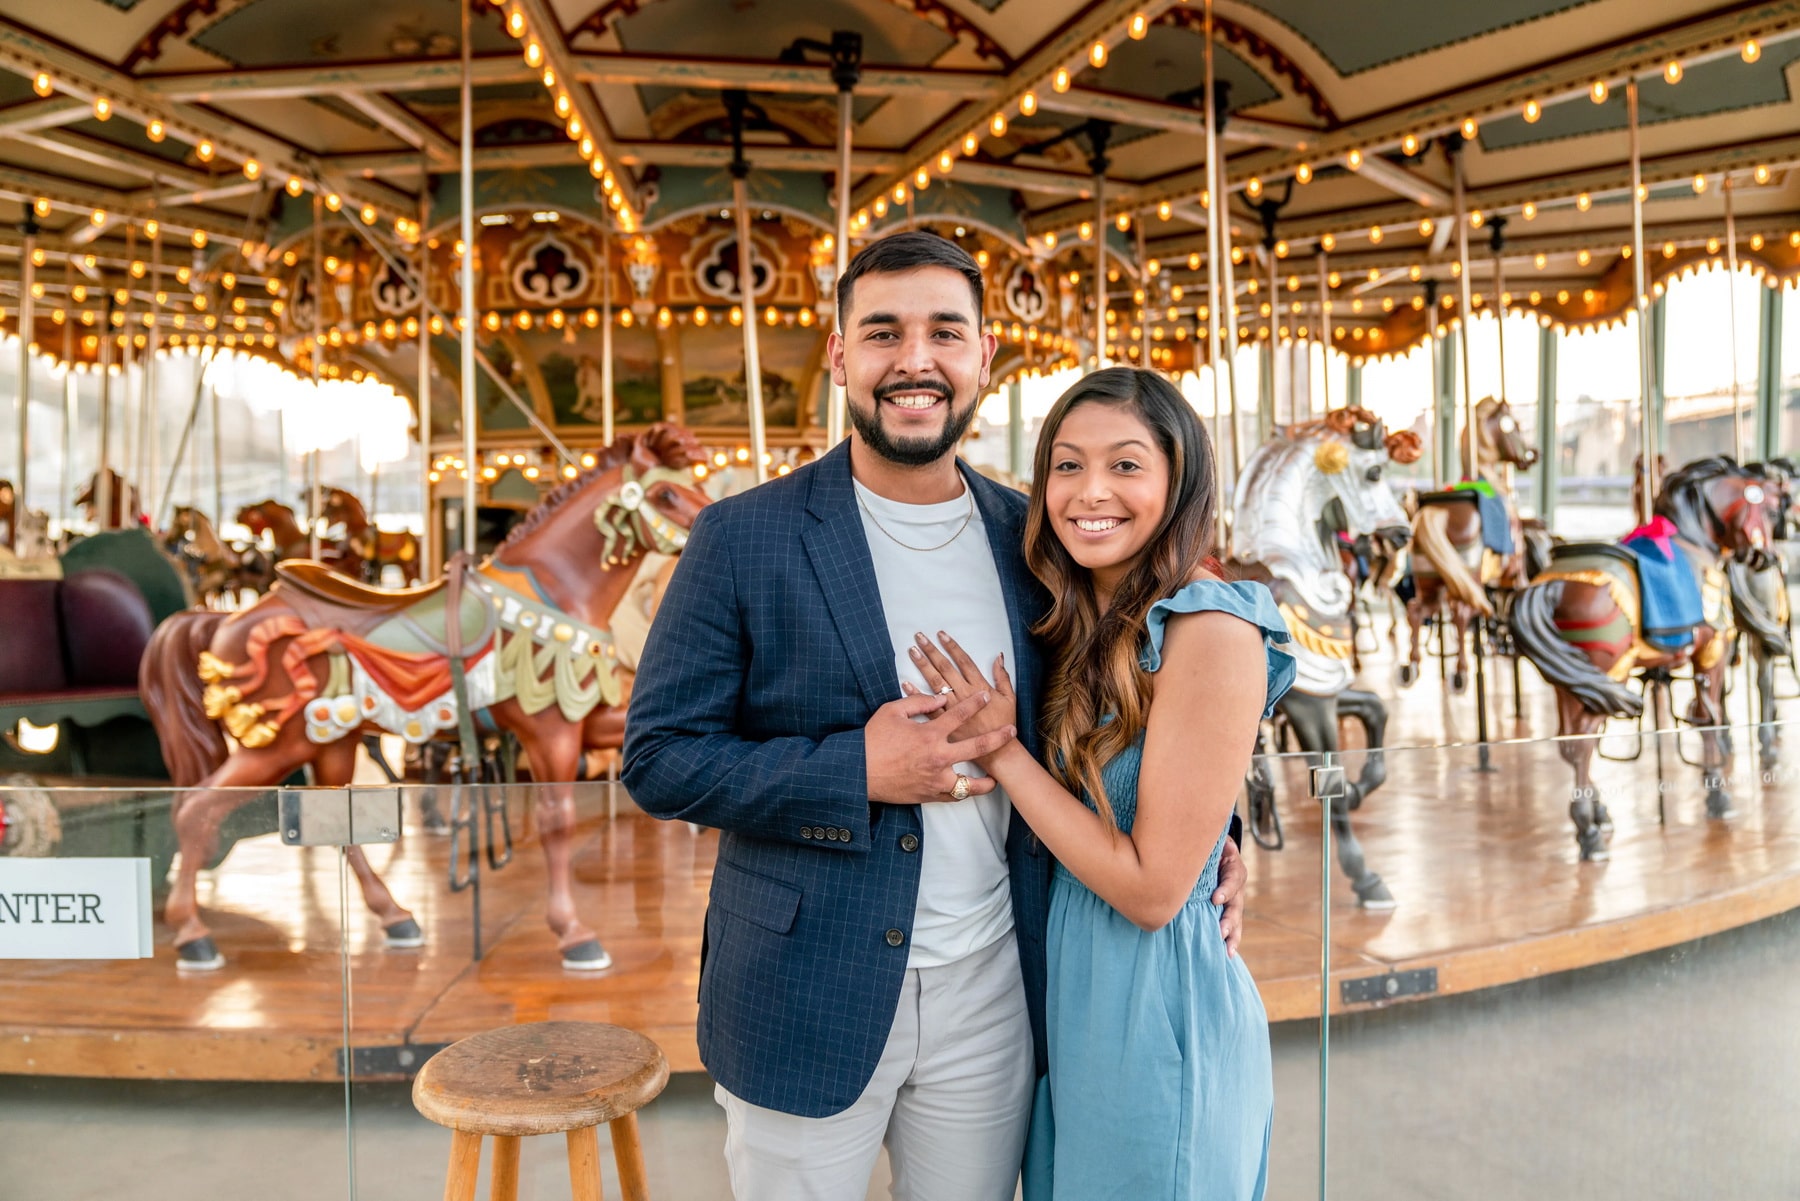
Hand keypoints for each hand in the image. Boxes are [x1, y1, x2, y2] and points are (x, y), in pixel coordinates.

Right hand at [864, 691, 1015, 805]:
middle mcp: (938, 757)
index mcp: (930, 735)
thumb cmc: (873, 740)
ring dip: (986, 781)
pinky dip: (962, 794)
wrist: (858, 772)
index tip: (985, 696)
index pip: (959, 714)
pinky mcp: (929, 795)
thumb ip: (919, 702)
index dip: (975, 703)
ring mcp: (936, 780)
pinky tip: (969, 790)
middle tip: (1011, 732)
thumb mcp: (892, 711)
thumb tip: (940, 697)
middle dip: (997, 738)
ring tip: (996, 778)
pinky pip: (953, 797)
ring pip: (971, 784)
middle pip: (978, 747)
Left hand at [905, 632, 1017, 757]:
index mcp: (980, 688)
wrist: (998, 754)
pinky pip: (927, 707)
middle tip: (920, 637)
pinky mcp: (944, 725)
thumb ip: (1002, 677)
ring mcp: (952, 710)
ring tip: (913, 651)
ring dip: (923, 666)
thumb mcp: (1010, 699)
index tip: (941, 634)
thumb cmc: (1004, 724)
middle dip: (932, 651)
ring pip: (935, 683)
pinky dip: (916, 695)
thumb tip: (998, 657)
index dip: (952, 647)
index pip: (964, 661)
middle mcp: (964, 696)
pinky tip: (906, 683)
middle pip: (945, 669)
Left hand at [1212, 837, 1246, 956]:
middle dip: (1228, 920)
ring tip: (1226, 950)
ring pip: (1235, 921)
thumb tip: (1225, 845)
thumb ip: (1219, 843)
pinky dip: (1230, 941)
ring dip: (1231, 936)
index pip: (1232, 880)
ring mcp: (1234, 902)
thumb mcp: (1216, 841)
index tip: (1215, 899)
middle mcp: (1237, 889)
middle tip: (1220, 932)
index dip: (1226, 890)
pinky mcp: (1228, 912)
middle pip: (1236, 906)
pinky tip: (1226, 954)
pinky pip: (1231, 928)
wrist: (1218, 853)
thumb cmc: (1213, 847)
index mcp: (1234, 869)